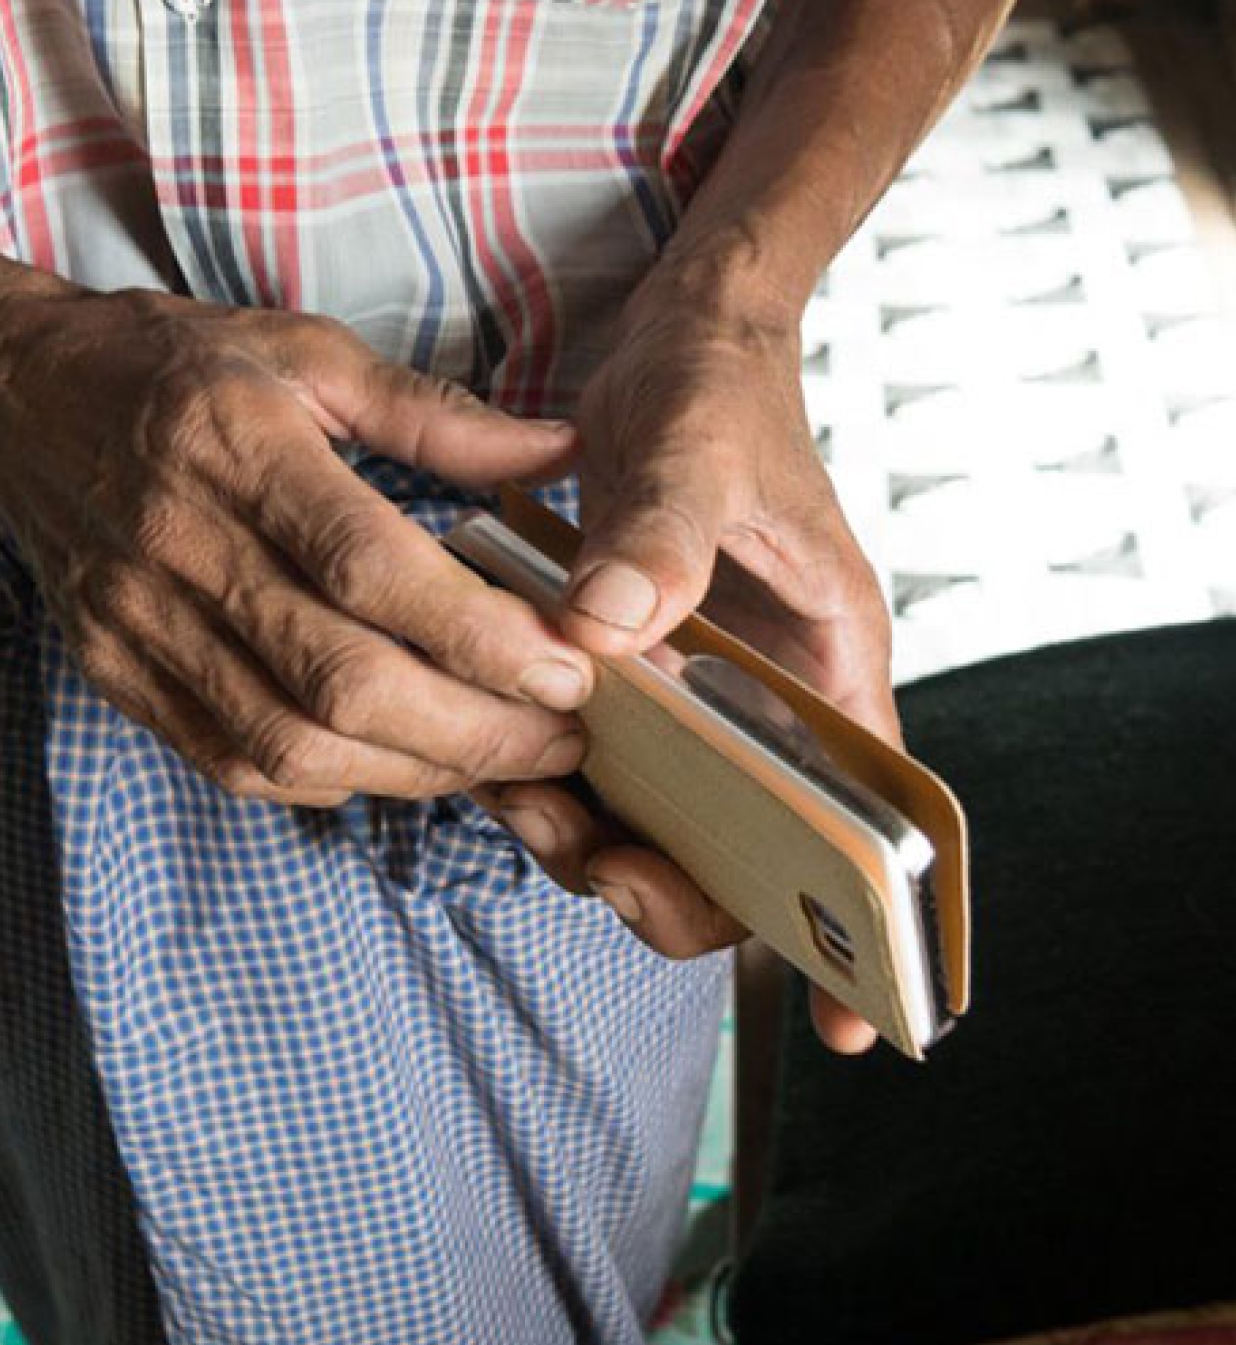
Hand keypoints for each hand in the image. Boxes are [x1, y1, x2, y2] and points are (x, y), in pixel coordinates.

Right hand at [0, 280, 596, 804]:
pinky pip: (231, 761)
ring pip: (286, 743)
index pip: (368, 567)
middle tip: (564, 736)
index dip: (478, 635)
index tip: (566, 668)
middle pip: (337, 681)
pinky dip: (329, 779)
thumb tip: (560, 453)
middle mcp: (179, 544)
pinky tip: (394, 758)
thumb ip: (434, 413)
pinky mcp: (116, 671)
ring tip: (498, 759)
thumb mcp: (305, 351)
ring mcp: (137, 621)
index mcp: (236, 445)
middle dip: (472, 731)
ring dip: (412, 773)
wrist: (15, 398)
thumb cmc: (175, 364)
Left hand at [475, 285, 893, 1054]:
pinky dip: (550, 775)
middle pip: (747, 849)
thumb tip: (609, 632)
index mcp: (829, 664)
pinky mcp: (628, 670)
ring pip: (659, 818)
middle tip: (595, 859)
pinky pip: (597, 760)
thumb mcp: (697, 450)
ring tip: (521, 797)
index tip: (850, 1021)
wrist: (675, 341)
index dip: (863, 924)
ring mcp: (697, 692)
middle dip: (673, 884)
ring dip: (593, 835)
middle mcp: (768, 697)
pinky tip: (495, 757)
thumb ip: (662, 536)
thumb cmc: (721, 389)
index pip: (869, 824)